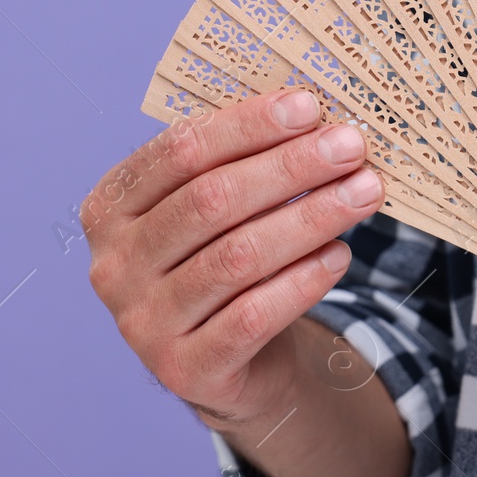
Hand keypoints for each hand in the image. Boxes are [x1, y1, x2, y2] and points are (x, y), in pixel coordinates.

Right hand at [83, 91, 383, 426]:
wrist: (228, 363)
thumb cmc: (225, 260)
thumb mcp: (219, 210)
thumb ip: (244, 163)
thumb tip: (315, 117)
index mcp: (111, 207)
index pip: (180, 151)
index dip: (248, 125)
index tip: (310, 107)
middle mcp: (114, 265)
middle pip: (211, 200)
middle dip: (290, 167)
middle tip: (351, 148)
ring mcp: (143, 322)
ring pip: (237, 257)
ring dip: (310, 217)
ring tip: (364, 193)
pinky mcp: (184, 369)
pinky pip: (253, 316)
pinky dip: (303, 280)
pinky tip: (340, 254)